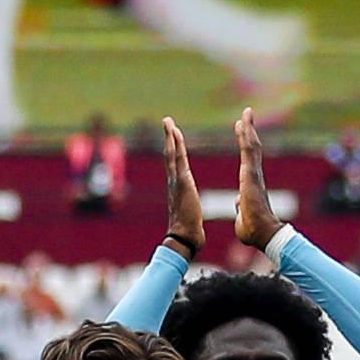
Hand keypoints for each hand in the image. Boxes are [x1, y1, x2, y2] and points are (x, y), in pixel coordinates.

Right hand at [162, 117, 203, 255]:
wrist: (185, 238)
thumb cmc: (190, 229)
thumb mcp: (192, 211)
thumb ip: (190, 204)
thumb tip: (191, 205)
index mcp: (180, 186)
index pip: (177, 163)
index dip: (176, 148)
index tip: (175, 135)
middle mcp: (174, 181)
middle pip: (170, 154)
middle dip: (168, 137)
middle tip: (167, 120)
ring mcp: (176, 182)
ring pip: (171, 155)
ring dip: (170, 137)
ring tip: (169, 122)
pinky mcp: (182, 184)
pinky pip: (177, 161)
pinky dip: (175, 148)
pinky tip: (175, 137)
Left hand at [233, 108, 282, 249]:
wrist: (263, 234)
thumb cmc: (254, 231)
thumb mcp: (243, 215)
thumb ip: (241, 205)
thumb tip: (240, 202)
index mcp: (251, 184)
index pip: (248, 159)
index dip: (245, 144)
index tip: (242, 131)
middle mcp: (255, 176)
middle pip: (253, 148)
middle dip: (249, 131)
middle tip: (247, 115)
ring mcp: (254, 174)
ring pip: (252, 146)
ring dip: (249, 128)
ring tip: (247, 113)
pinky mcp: (251, 175)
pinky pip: (249, 151)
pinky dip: (247, 136)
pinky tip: (244, 123)